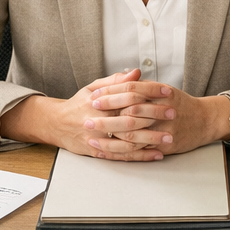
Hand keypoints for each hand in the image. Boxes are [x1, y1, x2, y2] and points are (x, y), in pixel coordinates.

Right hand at [0, 69, 172, 160]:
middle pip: (130, 117)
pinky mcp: (98, 152)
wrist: (56, 125)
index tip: (167, 91)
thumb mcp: (92, 87)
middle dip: (153, 115)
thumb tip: (137, 73)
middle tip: (173, 113)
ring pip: (127, 139)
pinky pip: (122, 155)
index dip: (149, 91)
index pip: (128, 93)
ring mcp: (98, 138)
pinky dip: (140, 156)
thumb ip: (115, 81)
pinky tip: (156, 155)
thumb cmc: (78, 104)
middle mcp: (98, 119)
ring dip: (150, 140)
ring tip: (169, 138)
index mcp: (99, 100)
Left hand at [86, 84, 229, 158]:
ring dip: (110, 136)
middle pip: (129, 111)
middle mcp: (163, 109)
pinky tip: (109, 151)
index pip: (130, 90)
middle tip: (87, 118)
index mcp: (160, 92)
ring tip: (92, 137)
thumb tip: (123, 77)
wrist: (205, 120)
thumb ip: (142, 85)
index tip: (93, 98)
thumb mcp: (163, 89)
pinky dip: (123, 152)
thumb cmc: (181, 104)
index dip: (110, 93)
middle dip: (106, 115)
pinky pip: (141, 150)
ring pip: (133, 133)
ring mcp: (164, 128)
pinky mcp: (165, 145)